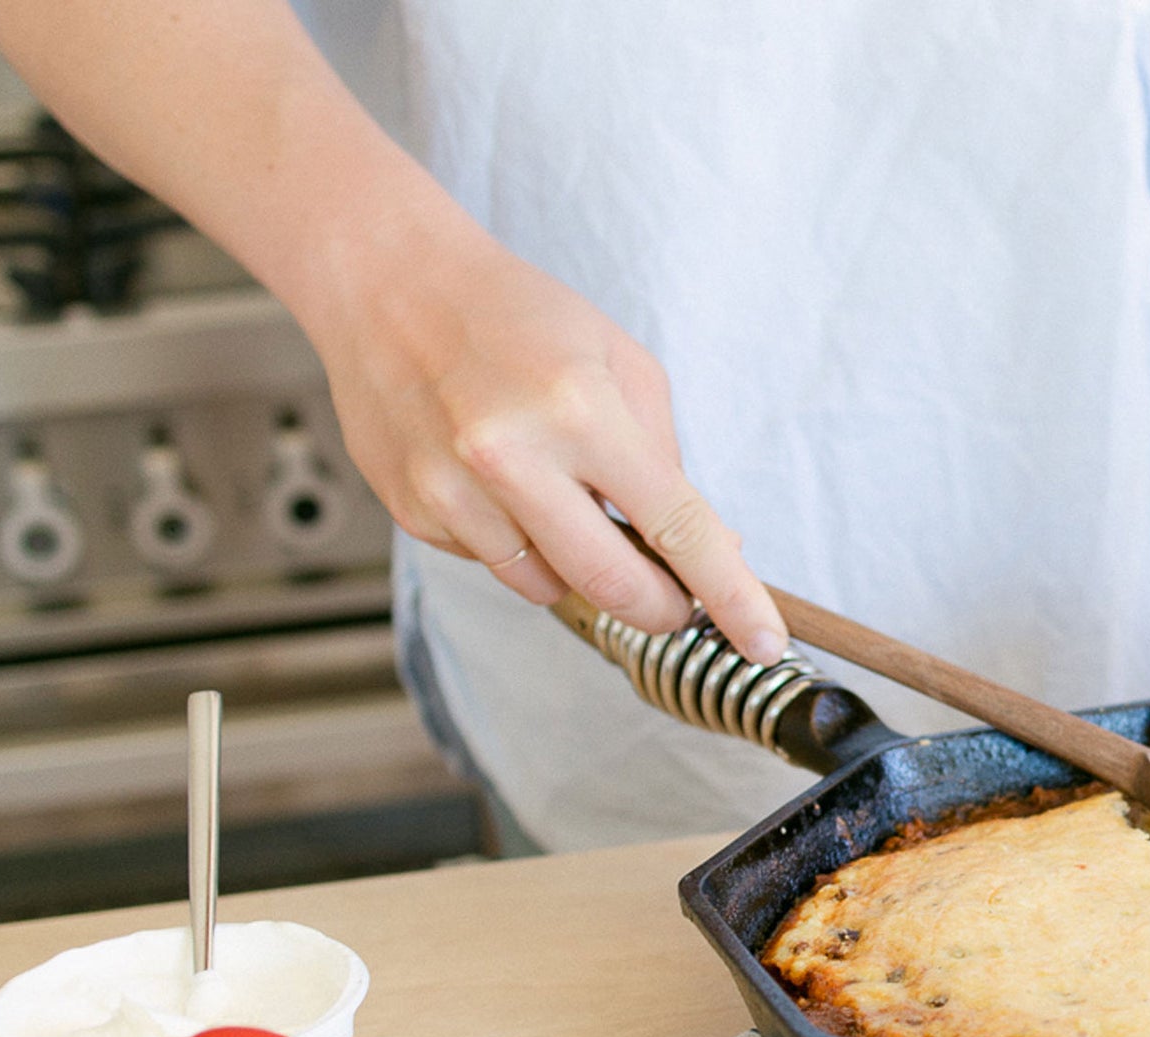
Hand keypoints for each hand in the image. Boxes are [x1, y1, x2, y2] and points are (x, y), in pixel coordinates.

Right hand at [303, 228, 789, 656]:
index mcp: (580, 411)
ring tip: (567, 498)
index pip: (677, 528)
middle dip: (665, 609)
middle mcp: (511, 457)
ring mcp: (453, 491)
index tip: (763, 640)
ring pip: (552, 587)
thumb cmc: (516, 315)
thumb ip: (667, 459)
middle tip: (680, 599)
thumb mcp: (620, 362)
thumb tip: (708, 551)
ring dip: (582, 568)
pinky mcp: (414, 511)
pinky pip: (495, 563)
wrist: (386, 282)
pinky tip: (503, 484)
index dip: (731, 595)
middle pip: (614, 588)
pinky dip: (521, 543)